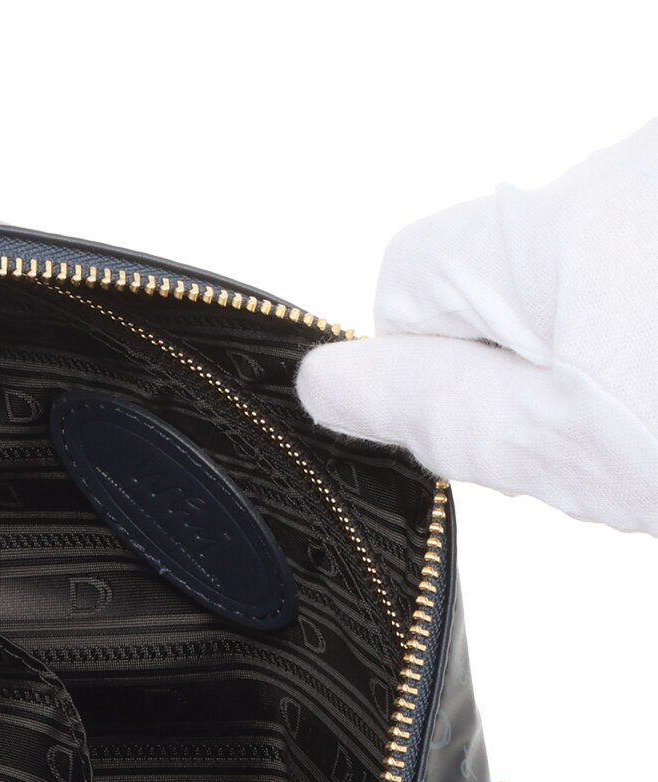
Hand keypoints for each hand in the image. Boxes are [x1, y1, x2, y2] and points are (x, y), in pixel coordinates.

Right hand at [296, 118, 657, 534]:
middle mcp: (623, 165)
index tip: (499, 413)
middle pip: (507, 273)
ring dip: (617, 333)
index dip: (432, 364)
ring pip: (594, 269)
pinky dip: (655, 317)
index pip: (406, 278)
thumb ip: (431, 407)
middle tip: (608, 425)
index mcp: (545, 229)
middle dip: (534, 352)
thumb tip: (328, 382)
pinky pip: (644, 259)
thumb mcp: (558, 445)